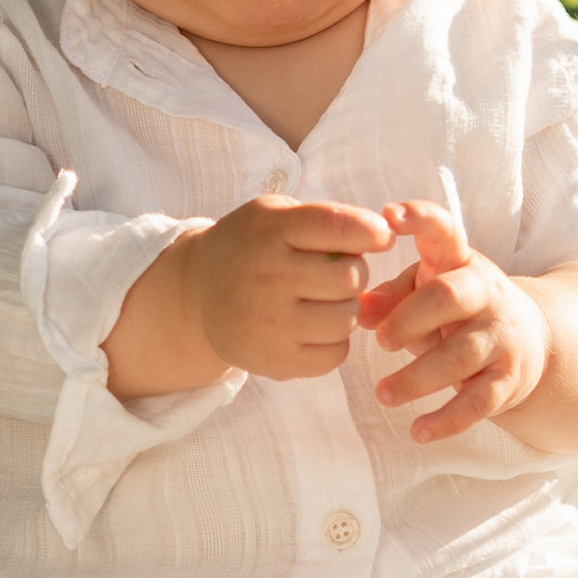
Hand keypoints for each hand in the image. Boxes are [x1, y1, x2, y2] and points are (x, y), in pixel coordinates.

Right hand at [180, 195, 393, 381]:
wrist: (194, 296)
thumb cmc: (250, 248)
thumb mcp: (273, 215)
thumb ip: (325, 218)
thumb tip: (383, 236)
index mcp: (271, 232)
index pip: (338, 226)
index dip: (372, 231)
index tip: (381, 236)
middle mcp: (268, 277)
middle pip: (351, 277)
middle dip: (355, 272)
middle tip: (336, 272)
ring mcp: (271, 324)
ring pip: (347, 318)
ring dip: (345, 308)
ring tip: (321, 300)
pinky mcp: (276, 362)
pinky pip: (336, 354)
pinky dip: (334, 341)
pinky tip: (313, 327)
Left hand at [355, 199, 549, 442]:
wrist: (532, 342)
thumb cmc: (457, 310)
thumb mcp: (426, 291)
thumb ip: (391, 297)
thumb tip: (357, 310)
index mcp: (459, 261)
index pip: (444, 230)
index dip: (419, 219)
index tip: (388, 215)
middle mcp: (485, 293)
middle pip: (450, 296)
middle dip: (412, 317)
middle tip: (381, 341)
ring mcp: (500, 336)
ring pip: (461, 355)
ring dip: (419, 377)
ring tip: (383, 394)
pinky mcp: (508, 379)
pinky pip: (478, 403)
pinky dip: (448, 420)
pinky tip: (418, 431)